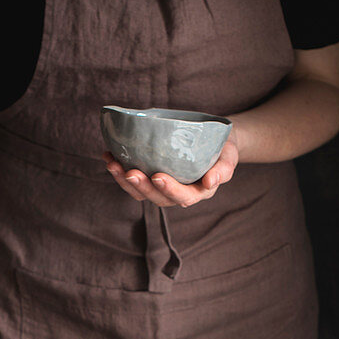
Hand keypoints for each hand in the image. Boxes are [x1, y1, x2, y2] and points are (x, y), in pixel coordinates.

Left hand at [104, 129, 238, 207]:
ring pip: (140, 192)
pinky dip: (119, 169)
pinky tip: (109, 155)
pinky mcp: (150, 177)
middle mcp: (177, 194)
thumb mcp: (229, 157)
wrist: (214, 140)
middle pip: (157, 197)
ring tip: (112, 164)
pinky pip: (133, 179)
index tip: (158, 176)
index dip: (170, 189)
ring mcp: (161, 187)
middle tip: (129, 172)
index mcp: (197, 192)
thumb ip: (224, 170)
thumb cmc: (223, 149)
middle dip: (141, 187)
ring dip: (124, 180)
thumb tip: (211, 182)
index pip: (183, 196)